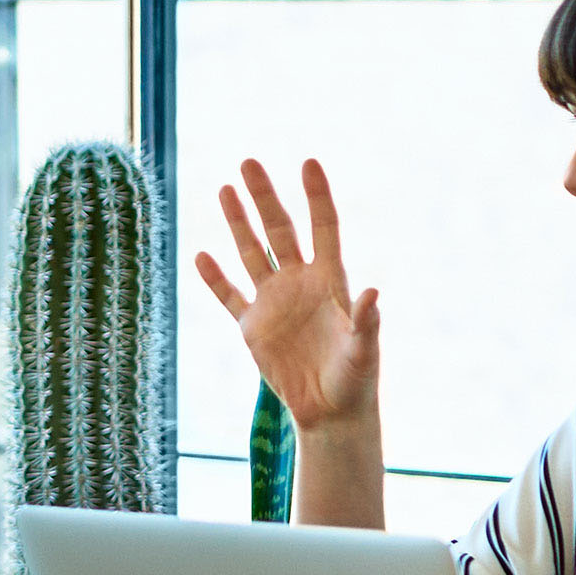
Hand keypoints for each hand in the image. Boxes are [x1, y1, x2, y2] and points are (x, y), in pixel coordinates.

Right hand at [193, 158, 382, 430]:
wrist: (330, 411)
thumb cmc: (355, 380)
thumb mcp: (364, 352)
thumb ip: (367, 322)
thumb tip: (374, 292)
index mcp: (331, 281)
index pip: (324, 227)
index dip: (317, 196)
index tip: (308, 163)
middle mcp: (300, 283)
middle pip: (280, 230)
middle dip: (264, 196)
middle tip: (248, 163)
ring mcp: (274, 302)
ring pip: (252, 253)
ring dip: (238, 223)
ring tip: (225, 189)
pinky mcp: (253, 327)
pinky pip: (230, 297)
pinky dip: (215, 279)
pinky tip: (201, 256)